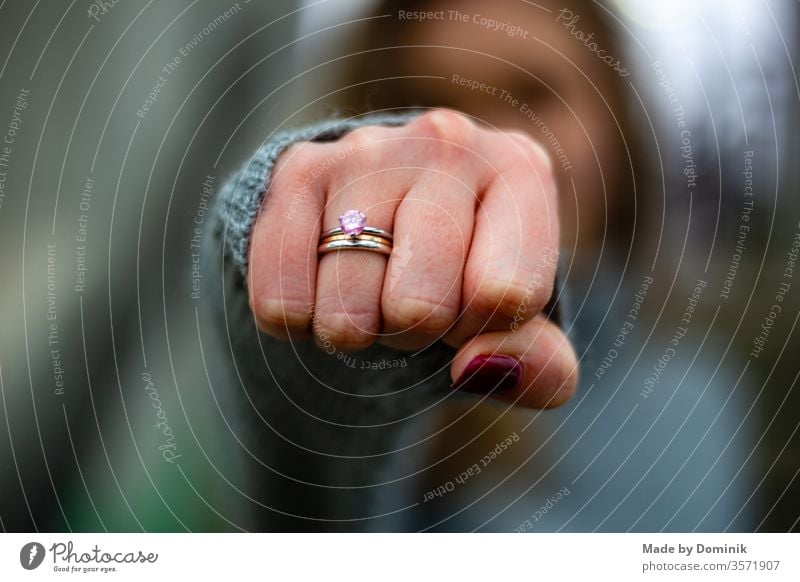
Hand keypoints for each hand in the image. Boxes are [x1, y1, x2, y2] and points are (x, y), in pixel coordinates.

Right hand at [248, 110, 577, 407]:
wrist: (386, 225)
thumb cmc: (463, 280)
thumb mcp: (518, 330)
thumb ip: (540, 369)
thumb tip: (477, 367)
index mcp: (518, 172)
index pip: (506, 295)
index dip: (482, 329)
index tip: (473, 307)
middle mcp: (448, 141)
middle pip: (419, 306)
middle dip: (413, 334)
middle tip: (412, 306)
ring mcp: (368, 148)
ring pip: (347, 308)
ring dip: (354, 331)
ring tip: (368, 294)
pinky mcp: (300, 167)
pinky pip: (282, 296)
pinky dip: (297, 323)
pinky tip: (317, 295)